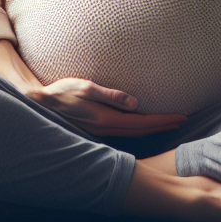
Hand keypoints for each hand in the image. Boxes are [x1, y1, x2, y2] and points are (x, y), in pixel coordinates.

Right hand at [25, 77, 186, 137]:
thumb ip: (111, 95)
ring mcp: (100, 132)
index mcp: (106, 119)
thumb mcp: (86, 87)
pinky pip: (123, 133)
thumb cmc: (61, 92)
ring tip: (169, 124)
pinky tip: (143, 128)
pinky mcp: (96, 130)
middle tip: (183, 120)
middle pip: (141, 130)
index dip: (163, 120)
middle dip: (163, 125)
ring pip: (133, 134)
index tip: (181, 116)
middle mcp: (105, 129)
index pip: (142, 122)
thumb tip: (135, 103)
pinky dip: (138, 131)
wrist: (38, 105)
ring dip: (152, 129)